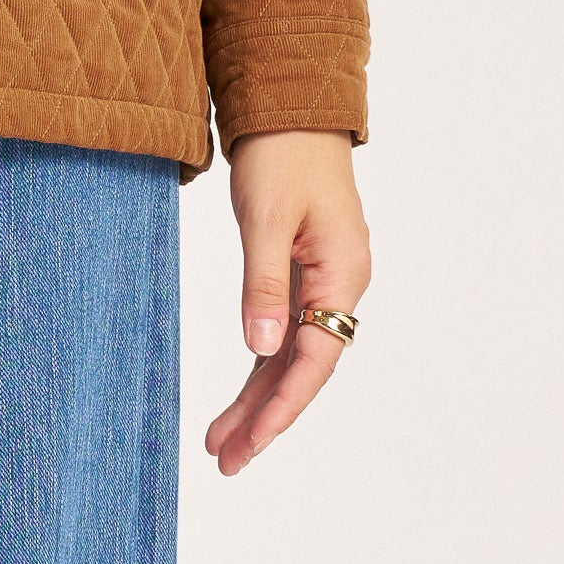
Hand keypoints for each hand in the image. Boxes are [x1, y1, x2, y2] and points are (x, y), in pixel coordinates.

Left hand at [204, 128, 370, 475]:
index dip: (280, 408)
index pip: (314, 359)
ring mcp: (323, 278)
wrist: (291, 102)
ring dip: (258, 397)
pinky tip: (240, 394)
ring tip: (220, 442)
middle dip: (264, 417)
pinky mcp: (301, 269)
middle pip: (303, 367)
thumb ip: (262, 283)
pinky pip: (282, 329)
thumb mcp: (265, 216)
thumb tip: (260, 349)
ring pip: (291, 353)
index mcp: (344, 273)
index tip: (247, 445)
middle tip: (224, 461)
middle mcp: (341, 283)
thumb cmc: (281, 152)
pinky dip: (260, 362)